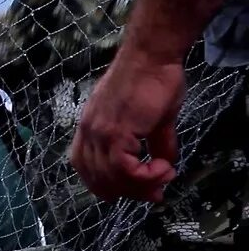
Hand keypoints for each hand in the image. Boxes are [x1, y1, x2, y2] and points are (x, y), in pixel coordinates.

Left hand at [69, 50, 184, 202]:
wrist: (152, 56)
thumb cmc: (153, 80)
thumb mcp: (154, 120)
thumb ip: (156, 146)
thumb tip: (164, 168)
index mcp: (89, 129)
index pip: (85, 168)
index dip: (105, 186)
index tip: (131, 192)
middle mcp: (88, 133)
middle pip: (99, 179)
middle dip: (129, 192)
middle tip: (154, 194)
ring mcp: (100, 133)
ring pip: (112, 178)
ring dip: (141, 186)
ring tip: (164, 179)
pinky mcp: (116, 132)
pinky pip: (125, 169)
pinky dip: (145, 176)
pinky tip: (164, 170)